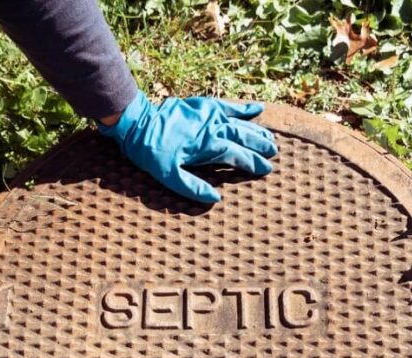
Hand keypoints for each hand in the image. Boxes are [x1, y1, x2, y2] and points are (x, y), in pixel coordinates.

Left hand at [98, 91, 276, 202]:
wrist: (138, 122)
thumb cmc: (152, 153)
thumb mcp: (169, 176)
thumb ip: (193, 187)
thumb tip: (216, 198)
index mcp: (208, 146)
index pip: (238, 156)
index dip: (253, 163)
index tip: (266, 169)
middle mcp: (213, 128)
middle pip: (244, 136)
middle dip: (260, 145)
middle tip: (274, 153)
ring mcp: (209, 114)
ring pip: (240, 122)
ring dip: (256, 130)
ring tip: (270, 138)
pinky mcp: (202, 105)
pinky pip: (227, 105)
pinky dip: (243, 107)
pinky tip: (257, 108)